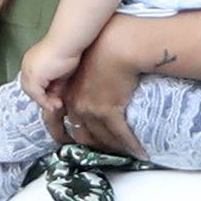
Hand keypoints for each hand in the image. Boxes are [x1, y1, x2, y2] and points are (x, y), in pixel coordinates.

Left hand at [21, 39, 79, 110]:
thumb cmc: (67, 51)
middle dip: (42, 99)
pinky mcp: (33, 76)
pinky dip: (45, 101)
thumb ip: (55, 84)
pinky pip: (37, 94)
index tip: (54, 99)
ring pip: (33, 93)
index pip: (33, 82)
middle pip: (31, 89)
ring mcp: (28, 71)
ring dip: (45, 102)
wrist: (68, 42)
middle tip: (55, 105)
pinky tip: (56, 103)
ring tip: (57, 105)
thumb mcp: (60, 72)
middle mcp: (27, 66)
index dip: (42, 93)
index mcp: (31, 62)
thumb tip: (55, 98)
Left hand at [62, 18, 146, 155]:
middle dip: (93, 146)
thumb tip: (88, 89)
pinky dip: (132, 146)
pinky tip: (141, 153)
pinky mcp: (110, 111)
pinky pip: (121, 135)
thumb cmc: (101, 49)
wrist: (115, 46)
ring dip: (114, 149)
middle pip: (82, 135)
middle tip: (105, 152)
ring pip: (102, 139)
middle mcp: (76, 105)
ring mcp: (92, 110)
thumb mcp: (82, 67)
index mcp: (67, 95)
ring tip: (125, 154)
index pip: (59, 122)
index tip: (71, 142)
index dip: (63, 135)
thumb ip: (80, 82)